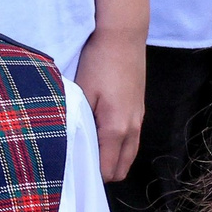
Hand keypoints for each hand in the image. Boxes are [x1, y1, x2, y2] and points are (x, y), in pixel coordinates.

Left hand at [76, 26, 145, 183]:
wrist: (123, 36)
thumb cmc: (98, 62)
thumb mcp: (81, 93)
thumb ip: (78, 123)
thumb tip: (71, 148)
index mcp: (116, 128)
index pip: (107, 170)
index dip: (90, 175)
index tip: (73, 169)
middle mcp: (132, 128)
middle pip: (121, 169)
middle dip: (103, 172)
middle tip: (80, 162)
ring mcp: (139, 119)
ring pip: (129, 155)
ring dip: (113, 159)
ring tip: (90, 150)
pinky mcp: (140, 110)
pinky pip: (132, 140)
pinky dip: (119, 147)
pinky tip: (101, 134)